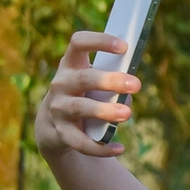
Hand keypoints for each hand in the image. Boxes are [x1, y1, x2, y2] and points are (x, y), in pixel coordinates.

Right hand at [34, 31, 137, 160]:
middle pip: (84, 79)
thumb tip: (128, 94)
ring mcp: (58, 109)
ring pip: (81, 108)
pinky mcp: (61, 133)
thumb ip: (112, 85)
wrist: (53, 126)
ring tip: (127, 113)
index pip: (78, 43)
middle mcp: (60, 84)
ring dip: (105, 111)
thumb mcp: (93, 84)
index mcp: (71, 65)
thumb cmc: (83, 96)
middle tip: (136, 84)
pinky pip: (81, 142)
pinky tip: (119, 148)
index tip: (124, 46)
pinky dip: (101, 147)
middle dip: (110, 81)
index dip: (99, 41)